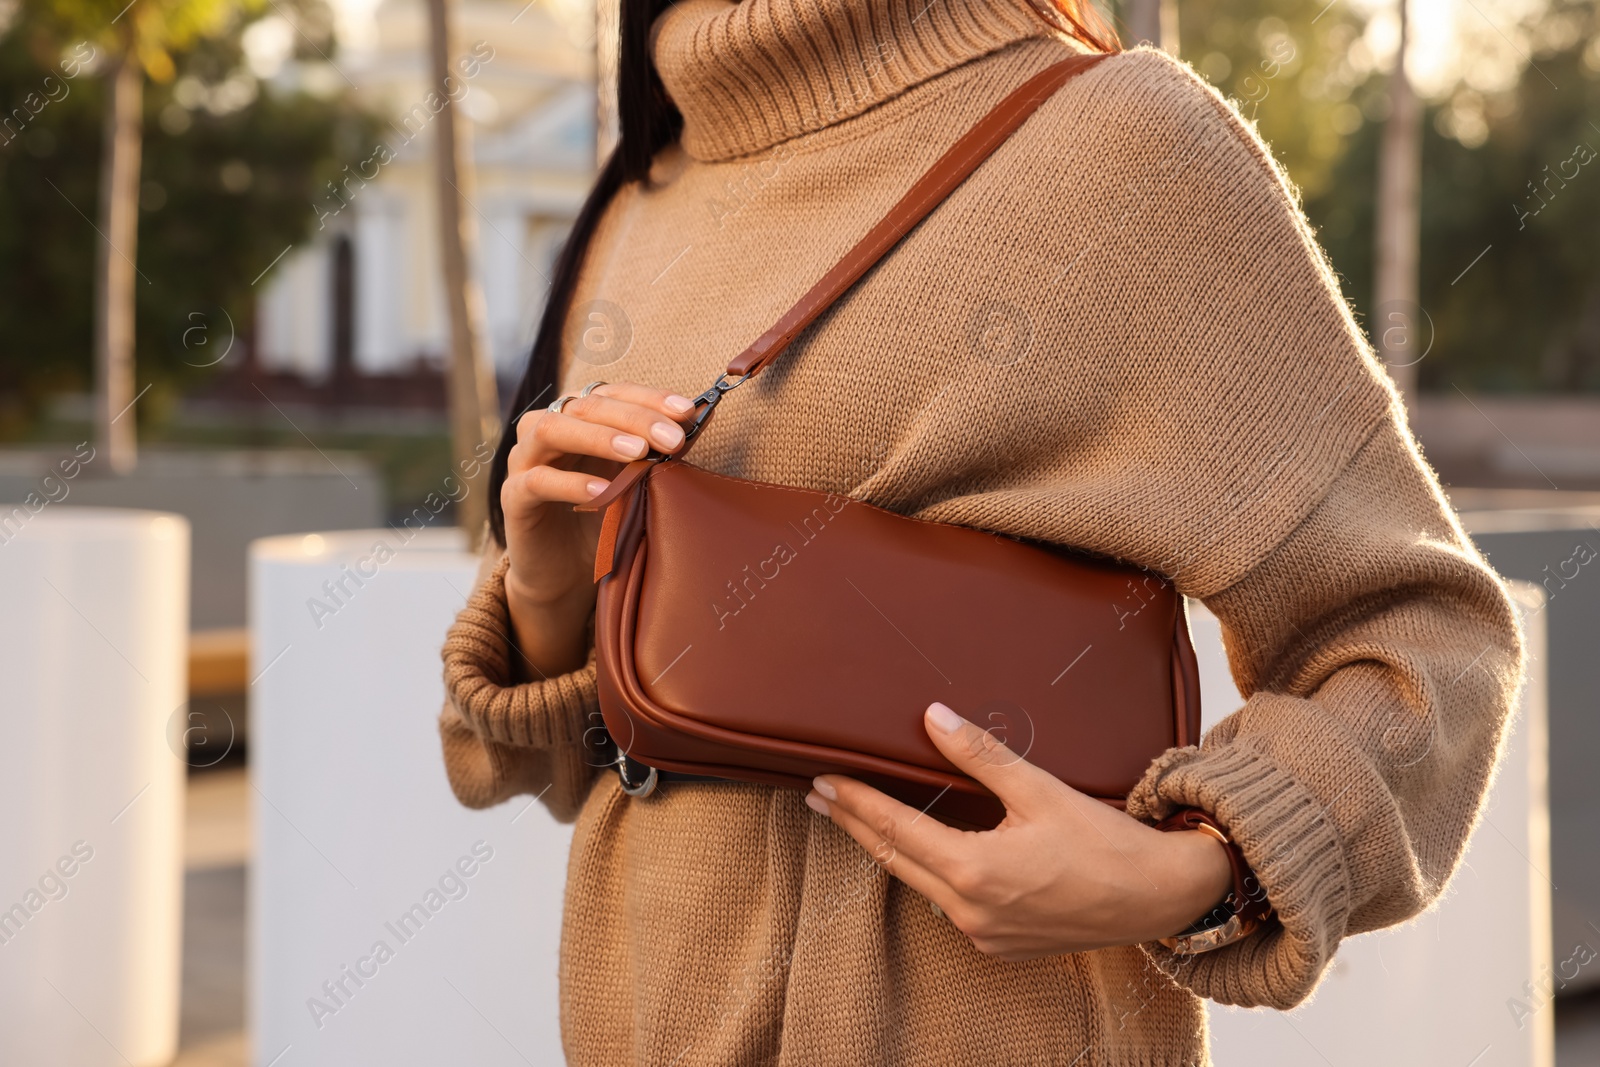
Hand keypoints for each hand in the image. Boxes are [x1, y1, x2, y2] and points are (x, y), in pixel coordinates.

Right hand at [500, 382, 696, 676]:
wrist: (565, 575)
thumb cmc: (602, 521)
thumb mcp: (635, 482)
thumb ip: (657, 452)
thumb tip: (701, 420)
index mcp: (577, 419)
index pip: (612, 393)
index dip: (648, 397)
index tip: (687, 410)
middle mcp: (545, 430)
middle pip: (586, 406)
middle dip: (634, 418)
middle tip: (672, 438)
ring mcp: (524, 461)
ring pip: (552, 430)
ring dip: (598, 437)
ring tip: (637, 452)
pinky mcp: (512, 498)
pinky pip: (537, 482)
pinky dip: (570, 483)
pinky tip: (602, 491)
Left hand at [806, 702, 1233, 959]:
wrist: (1161, 898)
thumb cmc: (1107, 842)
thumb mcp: (1039, 789)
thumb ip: (979, 755)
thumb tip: (932, 717)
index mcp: (975, 871)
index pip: (894, 829)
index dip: (855, 802)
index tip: (823, 780)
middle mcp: (971, 911)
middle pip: (894, 860)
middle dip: (854, 825)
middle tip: (819, 797)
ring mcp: (984, 934)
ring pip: (920, 885)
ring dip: (890, 850)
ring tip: (860, 819)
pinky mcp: (1001, 944)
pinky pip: (949, 906)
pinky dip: (929, 876)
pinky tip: (922, 854)